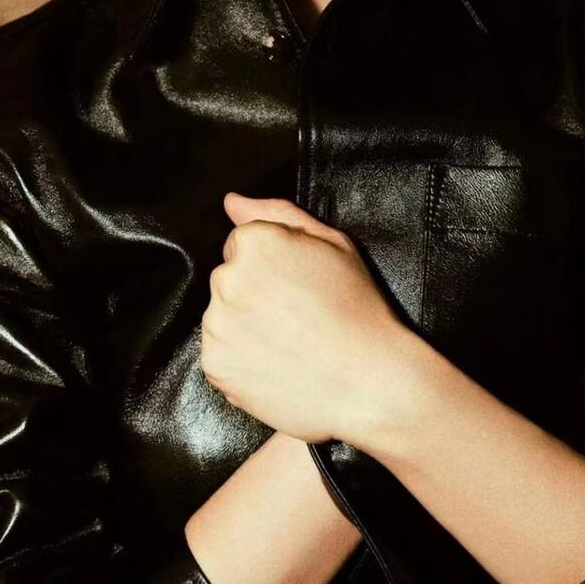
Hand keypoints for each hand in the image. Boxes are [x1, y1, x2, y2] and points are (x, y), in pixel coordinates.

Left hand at [200, 193, 405, 443]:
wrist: (368, 382)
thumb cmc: (357, 309)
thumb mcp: (333, 244)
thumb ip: (277, 214)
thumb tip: (233, 202)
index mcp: (255, 243)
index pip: (243, 243)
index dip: (274, 263)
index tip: (298, 284)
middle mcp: (228, 280)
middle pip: (230, 277)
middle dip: (255, 291)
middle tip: (298, 314)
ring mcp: (218, 325)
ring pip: (222, 315)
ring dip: (245, 325)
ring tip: (289, 342)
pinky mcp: (215, 365)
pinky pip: (220, 353)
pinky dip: (242, 359)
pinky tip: (277, 362)